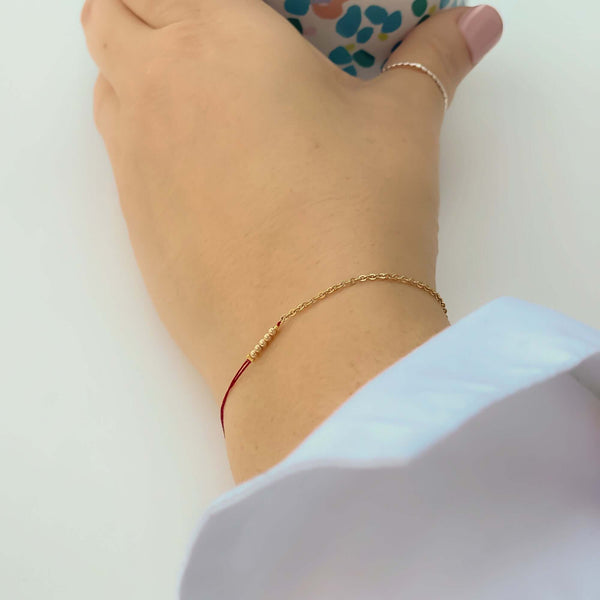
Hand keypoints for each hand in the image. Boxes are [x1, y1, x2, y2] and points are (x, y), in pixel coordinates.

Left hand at [81, 1, 501, 480]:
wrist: (312, 336)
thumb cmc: (356, 213)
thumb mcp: (405, 123)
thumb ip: (433, 59)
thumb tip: (474, 26)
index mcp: (219, 39)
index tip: (227, 14)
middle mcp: (159, 91)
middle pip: (111, 15)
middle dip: (141, 10)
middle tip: (194, 34)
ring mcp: (135, 162)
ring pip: (106, 86)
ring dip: (132, 75)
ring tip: (191, 99)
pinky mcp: (134, 226)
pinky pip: (119, 160)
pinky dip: (141, 145)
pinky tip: (198, 175)